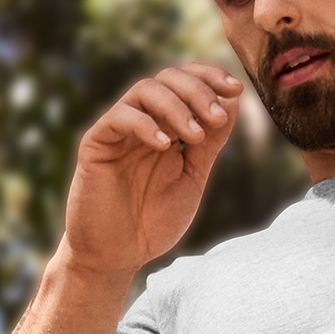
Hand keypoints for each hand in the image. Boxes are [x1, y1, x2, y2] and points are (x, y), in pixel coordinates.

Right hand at [62, 62, 244, 276]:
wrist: (117, 255)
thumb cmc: (153, 222)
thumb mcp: (192, 178)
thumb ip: (210, 143)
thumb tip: (234, 103)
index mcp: (167, 127)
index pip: (187, 84)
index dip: (211, 78)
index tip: (238, 89)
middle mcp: (143, 121)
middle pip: (168, 79)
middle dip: (198, 91)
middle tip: (217, 117)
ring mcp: (119, 130)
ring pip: (144, 90)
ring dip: (176, 106)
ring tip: (195, 135)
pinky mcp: (96, 143)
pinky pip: (119, 117)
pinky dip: (145, 124)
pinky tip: (165, 145)